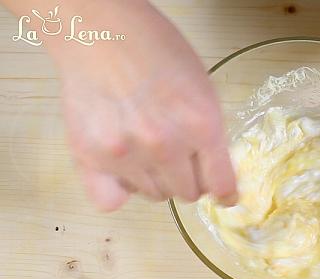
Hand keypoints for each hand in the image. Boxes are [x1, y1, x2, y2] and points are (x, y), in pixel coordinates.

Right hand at [53, 3, 236, 210]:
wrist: (103, 34)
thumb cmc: (157, 52)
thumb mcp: (203, 90)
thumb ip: (210, 134)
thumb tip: (213, 173)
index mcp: (202, 126)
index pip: (221, 184)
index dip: (225, 194)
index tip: (224, 196)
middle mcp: (166, 147)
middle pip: (188, 193)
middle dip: (188, 178)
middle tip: (178, 156)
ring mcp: (127, 155)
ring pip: (154, 195)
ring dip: (156, 180)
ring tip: (146, 149)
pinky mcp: (93, 157)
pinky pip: (111, 201)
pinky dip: (120, 192)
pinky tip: (123, 171)